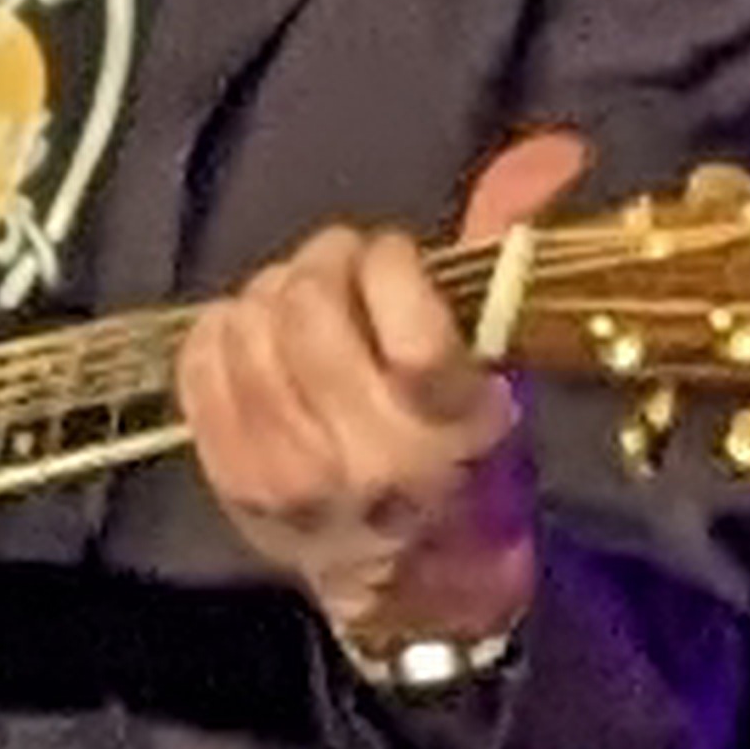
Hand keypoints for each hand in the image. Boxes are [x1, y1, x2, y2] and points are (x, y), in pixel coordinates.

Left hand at [174, 131, 587, 654]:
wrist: (416, 597)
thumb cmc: (470, 479)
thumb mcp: (504, 385)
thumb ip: (505, 269)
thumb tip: (549, 152)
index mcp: (444, 429)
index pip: (406, 315)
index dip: (389, 261)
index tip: (393, 256)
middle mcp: (361, 453)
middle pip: (310, 311)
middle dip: (324, 263)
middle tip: (340, 266)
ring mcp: (287, 472)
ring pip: (249, 331)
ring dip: (271, 293)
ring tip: (299, 304)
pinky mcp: (232, 480)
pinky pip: (200, 369)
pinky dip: (221, 332)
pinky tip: (252, 336)